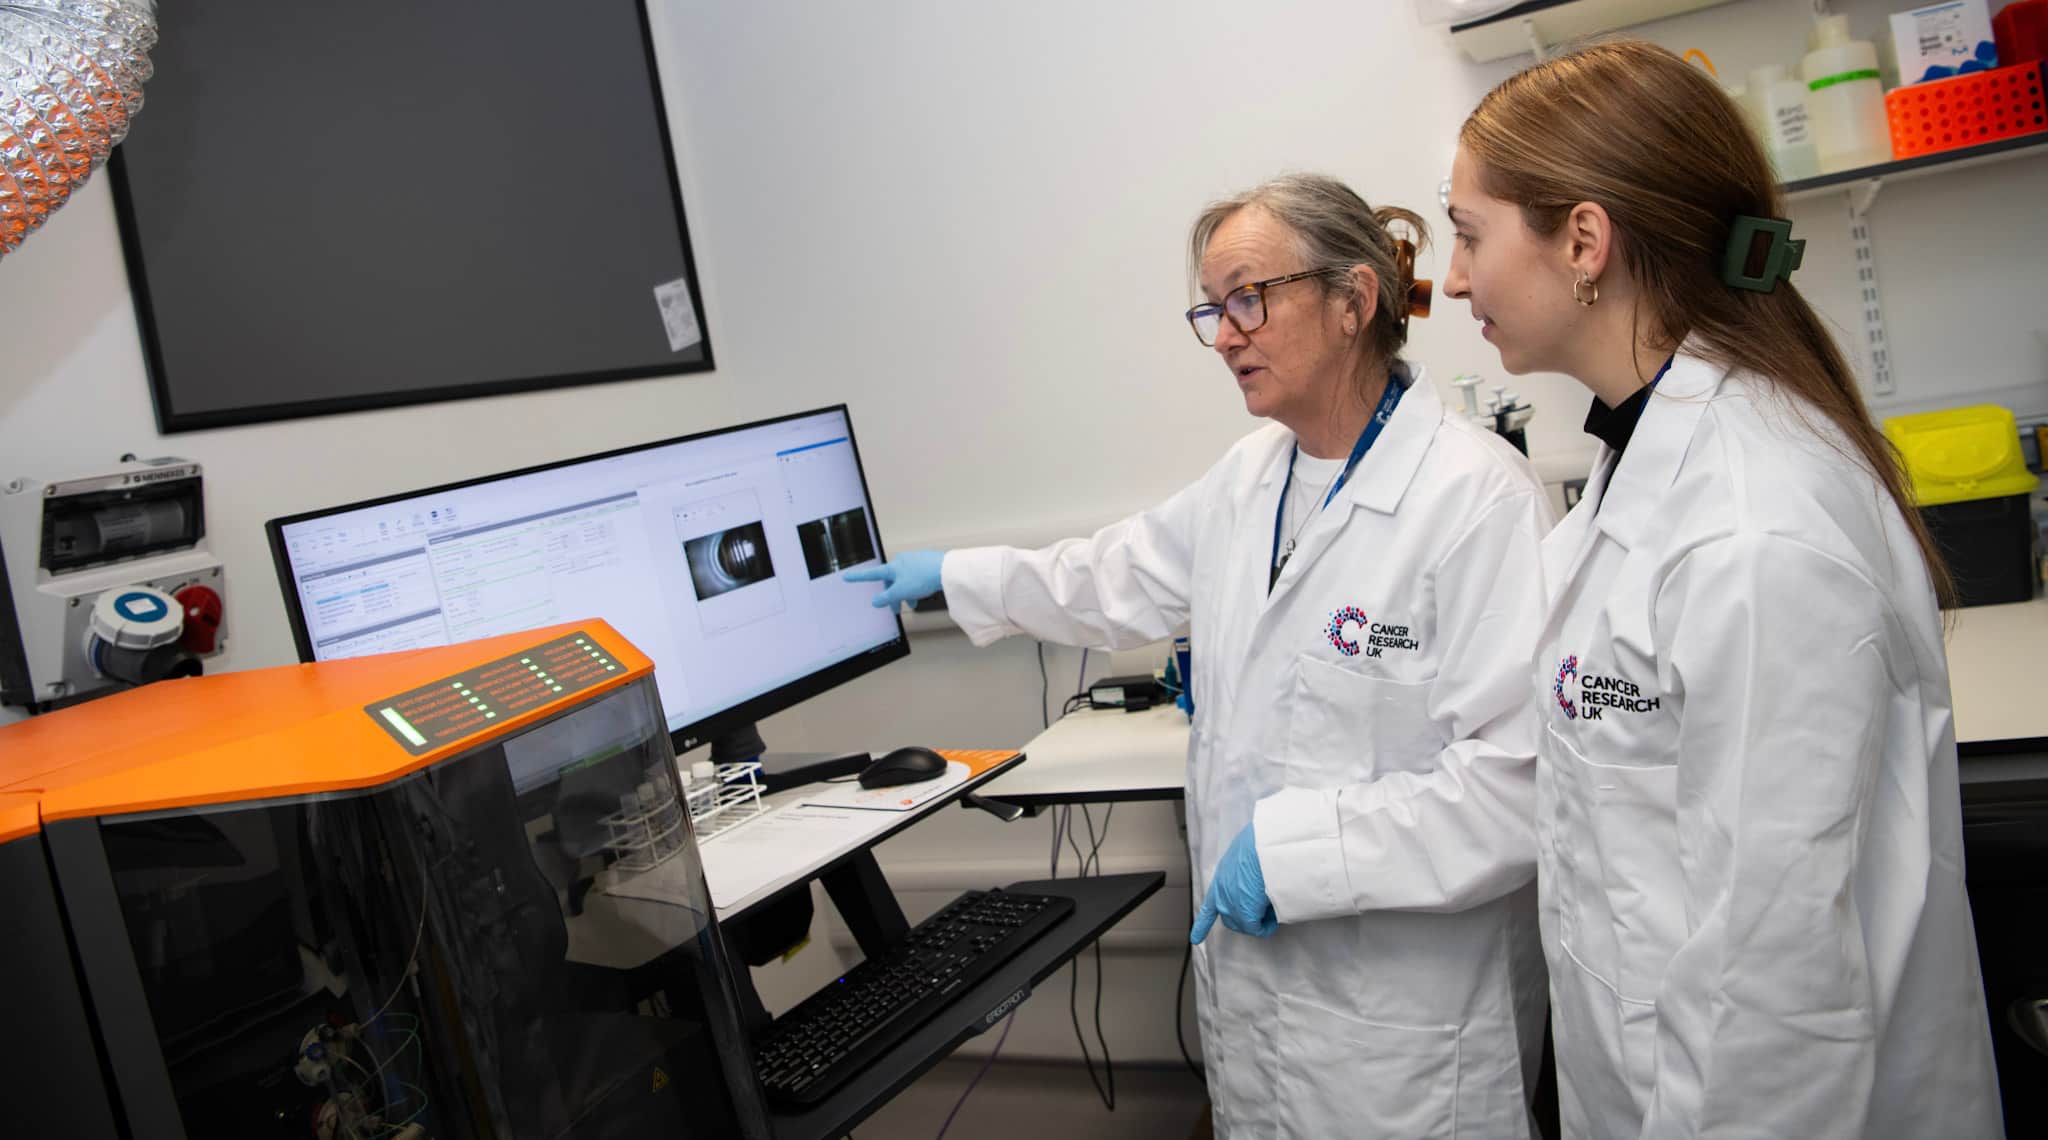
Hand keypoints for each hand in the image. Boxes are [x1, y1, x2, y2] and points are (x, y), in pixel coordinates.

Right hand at [842, 550, 944, 610]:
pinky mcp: (925, 562)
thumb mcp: (900, 592)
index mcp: (892, 567)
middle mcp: (901, 561)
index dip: (858, 577)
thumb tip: (876, 601)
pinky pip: (915, 577)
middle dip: (893, 594)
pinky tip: (922, 594)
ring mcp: (913, 560)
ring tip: (913, 603)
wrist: (945, 569)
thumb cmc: (922, 577)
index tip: (846, 577)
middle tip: (895, 608)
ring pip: (904, 580)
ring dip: (906, 592)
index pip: (871, 574)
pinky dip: (915, 587)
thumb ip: (886, 598)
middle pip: (891, 581)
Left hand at [1190, 821, 1275, 942]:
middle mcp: (1221, 897)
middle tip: (1263, 910)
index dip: (1201, 926)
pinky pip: (1258, 929)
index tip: (1195, 939)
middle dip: (1245, 919)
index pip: (1208, 909)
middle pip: (1230, 918)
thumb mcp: (1243, 859)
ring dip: (1258, 921)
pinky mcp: (1246, 915)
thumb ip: (1242, 875)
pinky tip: (1274, 920)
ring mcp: (1232, 908)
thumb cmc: (1256, 848)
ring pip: (1246, 924)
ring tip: (1273, 909)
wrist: (1260, 850)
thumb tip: (1255, 885)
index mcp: (1220, 881)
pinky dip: (1267, 927)